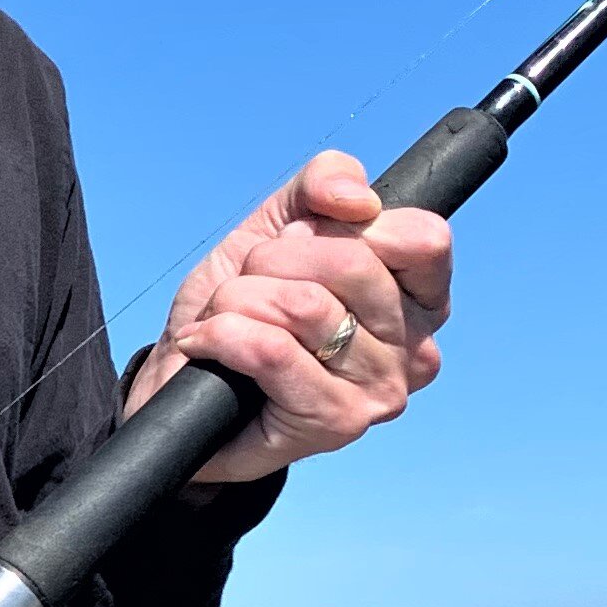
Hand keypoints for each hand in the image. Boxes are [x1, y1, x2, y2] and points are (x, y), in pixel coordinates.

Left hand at [122, 149, 450, 488]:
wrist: (184, 380)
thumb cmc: (243, 306)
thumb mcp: (280, 225)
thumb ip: (324, 183)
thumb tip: (356, 198)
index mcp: (419, 299)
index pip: (422, 237)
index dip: (347, 224)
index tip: (304, 242)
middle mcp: (415, 350)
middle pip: (353, 263)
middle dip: (272, 260)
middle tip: (248, 287)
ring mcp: (381, 391)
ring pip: (304, 304)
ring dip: (237, 299)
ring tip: (224, 318)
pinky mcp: (336, 423)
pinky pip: (273, 350)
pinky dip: (222, 334)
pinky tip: (206, 344)